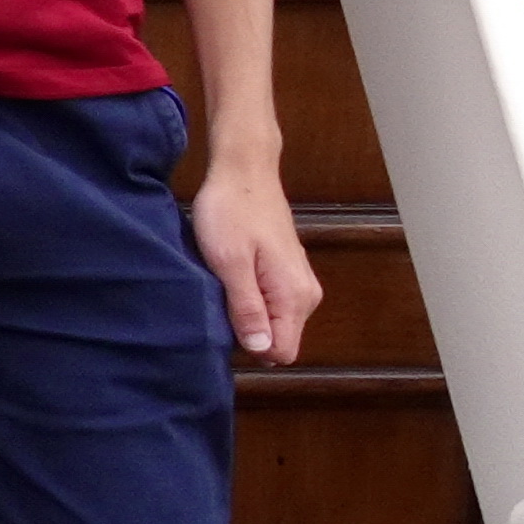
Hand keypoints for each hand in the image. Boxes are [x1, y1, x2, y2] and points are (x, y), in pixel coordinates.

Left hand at [192, 163, 325, 366]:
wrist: (244, 171)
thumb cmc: (231, 211)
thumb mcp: (229, 262)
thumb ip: (247, 308)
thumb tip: (261, 350)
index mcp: (295, 296)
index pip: (282, 353)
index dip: (250, 347)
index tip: (223, 323)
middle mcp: (305, 295)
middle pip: (278, 340)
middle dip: (246, 331)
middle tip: (218, 299)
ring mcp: (298, 283)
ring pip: (273, 322)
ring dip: (245, 314)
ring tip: (222, 284)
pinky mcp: (287, 273)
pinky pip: (270, 304)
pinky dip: (249, 299)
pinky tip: (230, 277)